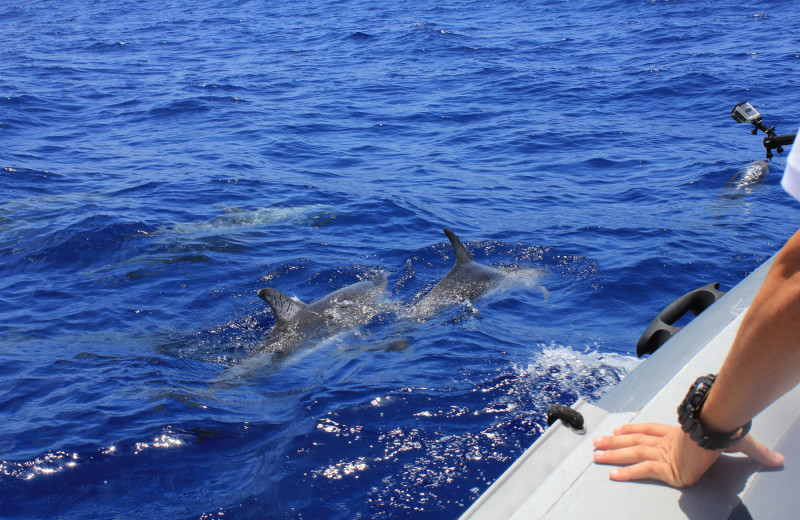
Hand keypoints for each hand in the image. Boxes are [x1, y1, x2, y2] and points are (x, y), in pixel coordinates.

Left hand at [593, 423, 783, 487]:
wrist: (719, 429)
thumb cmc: (725, 431)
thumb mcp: (736, 442)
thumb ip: (752, 452)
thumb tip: (776, 459)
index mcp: (677, 434)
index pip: (650, 430)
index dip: (633, 430)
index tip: (619, 430)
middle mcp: (666, 442)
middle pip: (634, 441)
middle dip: (614, 442)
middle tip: (595, 443)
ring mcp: (664, 453)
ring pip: (633, 453)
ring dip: (613, 454)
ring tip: (596, 454)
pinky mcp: (666, 466)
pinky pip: (643, 471)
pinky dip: (628, 472)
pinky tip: (613, 475)